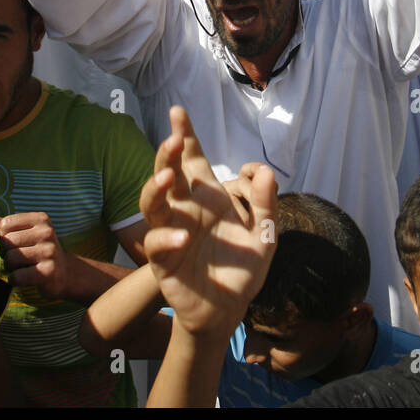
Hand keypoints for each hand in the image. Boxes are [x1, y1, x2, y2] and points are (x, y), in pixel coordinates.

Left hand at [0, 212, 82, 300]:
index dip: (4, 238)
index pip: (5, 225)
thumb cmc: (37, 250)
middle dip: (7, 254)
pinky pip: (17, 276)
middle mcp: (47, 232)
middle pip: (7, 242)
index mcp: (40, 219)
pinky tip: (25, 278)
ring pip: (10, 259)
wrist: (65, 274)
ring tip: (24, 267)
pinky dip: (15, 280)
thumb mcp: (22, 233)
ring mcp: (49, 252)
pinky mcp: (49, 272)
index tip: (18, 244)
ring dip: (11, 267)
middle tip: (21, 258)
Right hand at [140, 107, 276, 339]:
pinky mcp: (164, 259)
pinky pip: (158, 242)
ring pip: (152, 203)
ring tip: (168, 177)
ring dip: (155, 187)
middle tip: (173, 139)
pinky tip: (184, 238)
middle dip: (166, 154)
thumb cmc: (243, 268)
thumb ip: (265, 205)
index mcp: (208, 197)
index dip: (184, 135)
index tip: (178, 111)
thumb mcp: (264, 236)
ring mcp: (171, 232)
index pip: (192, 160)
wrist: (227, 309)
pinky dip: (168, 238)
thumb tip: (266, 171)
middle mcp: (185, 209)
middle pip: (167, 174)